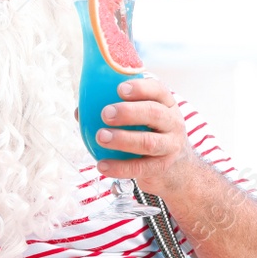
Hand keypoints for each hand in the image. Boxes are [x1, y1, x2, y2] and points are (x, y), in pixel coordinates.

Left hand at [94, 75, 192, 195]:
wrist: (176, 169)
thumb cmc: (150, 135)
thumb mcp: (142, 120)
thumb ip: (116, 112)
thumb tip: (80, 110)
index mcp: (166, 104)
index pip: (158, 90)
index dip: (140, 88)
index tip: (119, 88)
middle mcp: (172, 122)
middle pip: (154, 113)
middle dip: (128, 112)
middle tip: (105, 113)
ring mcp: (170, 146)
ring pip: (148, 142)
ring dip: (122, 139)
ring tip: (100, 137)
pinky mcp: (162, 167)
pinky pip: (140, 168)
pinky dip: (120, 167)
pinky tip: (102, 165)